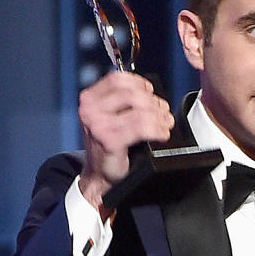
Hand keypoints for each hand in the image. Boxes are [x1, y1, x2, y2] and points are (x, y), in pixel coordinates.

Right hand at [77, 72, 174, 210]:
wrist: (99, 176)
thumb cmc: (106, 147)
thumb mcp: (107, 117)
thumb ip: (121, 102)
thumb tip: (149, 93)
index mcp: (89, 99)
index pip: (118, 79)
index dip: (139, 83)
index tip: (150, 92)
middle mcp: (90, 109)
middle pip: (132, 93)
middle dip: (153, 102)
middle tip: (163, 113)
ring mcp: (98, 124)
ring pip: (140, 110)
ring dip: (158, 117)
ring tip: (165, 124)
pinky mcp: (109, 139)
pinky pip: (142, 127)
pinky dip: (157, 129)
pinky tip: (162, 134)